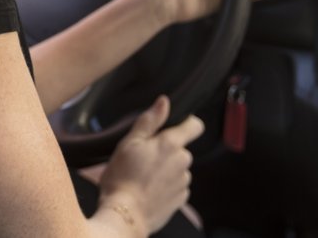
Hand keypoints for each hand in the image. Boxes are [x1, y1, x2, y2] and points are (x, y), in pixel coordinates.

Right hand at [98, 95, 203, 233]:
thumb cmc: (123, 177)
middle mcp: (183, 161)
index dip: (186, 122)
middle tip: (143, 156)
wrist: (125, 214)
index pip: (195, 125)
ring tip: (143, 175)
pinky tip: (148, 188)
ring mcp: (183, 182)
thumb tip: (164, 102)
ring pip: (177, 168)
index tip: (173, 125)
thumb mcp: (129, 143)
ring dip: (165, 169)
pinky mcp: (180, 199)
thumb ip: (149, 121)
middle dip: (166, 150)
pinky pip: (175, 186)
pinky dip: (165, 185)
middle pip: (180, 148)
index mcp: (171, 144)